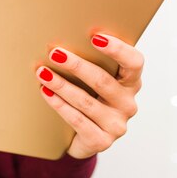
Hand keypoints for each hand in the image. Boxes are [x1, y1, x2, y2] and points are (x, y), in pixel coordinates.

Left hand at [36, 33, 143, 158]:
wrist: (82, 140)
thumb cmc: (88, 101)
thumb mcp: (94, 84)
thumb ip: (91, 65)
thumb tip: (63, 44)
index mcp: (131, 84)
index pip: (134, 63)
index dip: (118, 49)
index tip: (95, 36)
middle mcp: (128, 104)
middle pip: (103, 81)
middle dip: (76, 65)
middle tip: (55, 53)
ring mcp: (116, 125)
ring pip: (85, 101)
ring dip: (61, 84)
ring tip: (42, 72)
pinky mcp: (101, 141)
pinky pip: (77, 120)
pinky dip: (59, 104)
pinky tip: (46, 92)